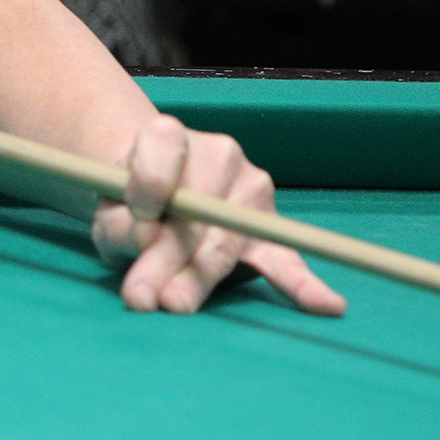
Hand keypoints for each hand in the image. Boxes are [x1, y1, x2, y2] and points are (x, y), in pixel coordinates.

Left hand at [93, 114, 347, 316]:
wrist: (154, 195)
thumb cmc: (128, 203)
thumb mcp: (109, 212)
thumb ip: (121, 230)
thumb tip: (146, 267)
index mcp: (172, 134)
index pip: (163, 155)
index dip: (147, 190)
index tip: (136, 219)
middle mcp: (218, 153)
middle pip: (198, 210)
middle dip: (168, 256)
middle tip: (143, 295)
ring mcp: (250, 190)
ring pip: (228, 239)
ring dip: (200, 276)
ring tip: (175, 303)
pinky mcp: (269, 229)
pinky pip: (287, 258)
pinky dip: (305, 285)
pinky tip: (330, 305)